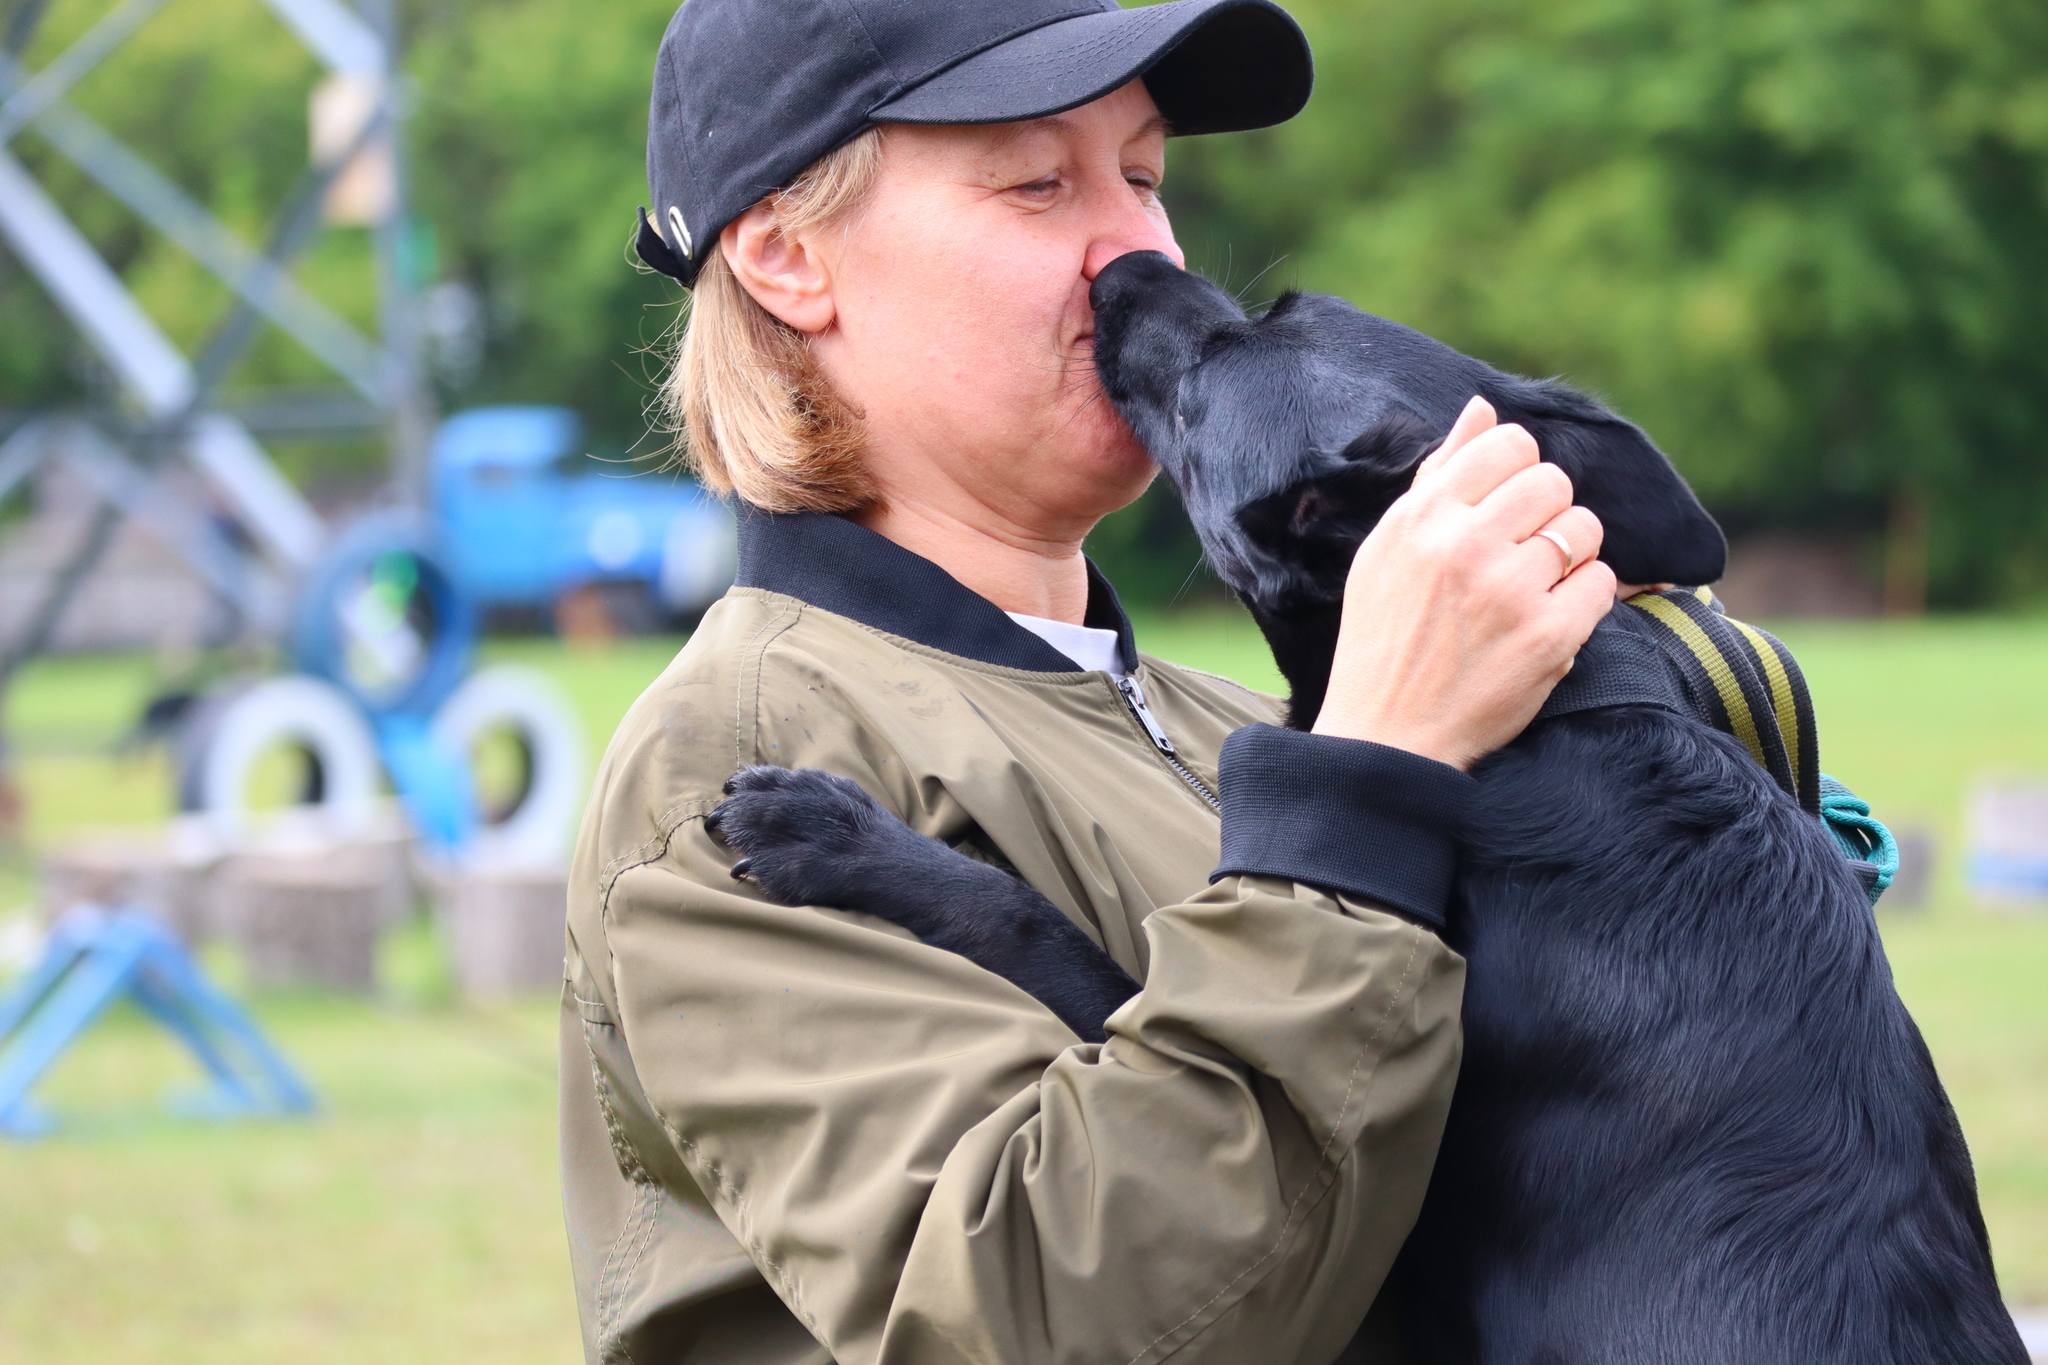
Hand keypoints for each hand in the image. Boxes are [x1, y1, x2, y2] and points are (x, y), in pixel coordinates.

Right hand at [1311, 397, 1615, 769]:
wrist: (1388, 733)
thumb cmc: (1384, 638)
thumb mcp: (1388, 549)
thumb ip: (1439, 475)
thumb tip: (1483, 408)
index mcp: (1423, 518)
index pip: (1508, 444)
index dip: (1519, 469)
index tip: (1507, 504)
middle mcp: (1465, 545)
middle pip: (1553, 482)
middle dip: (1547, 511)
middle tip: (1522, 551)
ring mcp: (1509, 590)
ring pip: (1584, 529)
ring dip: (1569, 555)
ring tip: (1535, 586)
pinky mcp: (1548, 636)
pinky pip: (1602, 583)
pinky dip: (1585, 600)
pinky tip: (1548, 619)